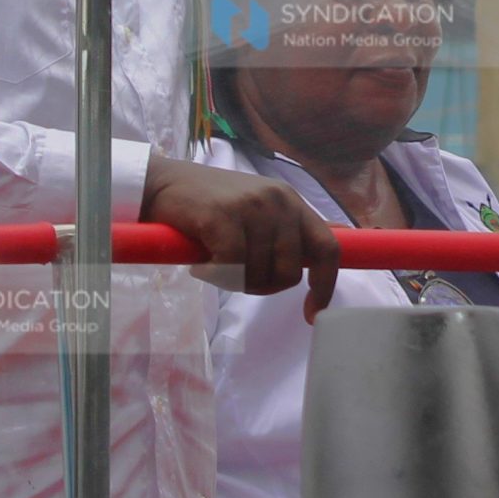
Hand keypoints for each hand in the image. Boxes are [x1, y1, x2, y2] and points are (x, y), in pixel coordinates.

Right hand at [140, 156, 340, 320]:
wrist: (162, 184)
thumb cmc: (210, 204)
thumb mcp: (259, 211)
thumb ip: (291, 230)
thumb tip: (336, 241)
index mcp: (292, 202)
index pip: (328, 247)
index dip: (324, 285)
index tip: (311, 313)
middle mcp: (279, 200)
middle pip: (290, 271)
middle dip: (263, 286)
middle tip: (236, 276)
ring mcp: (252, 206)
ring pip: (260, 273)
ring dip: (234, 281)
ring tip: (214, 264)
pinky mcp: (224, 215)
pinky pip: (232, 267)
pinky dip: (216, 276)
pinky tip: (202, 266)